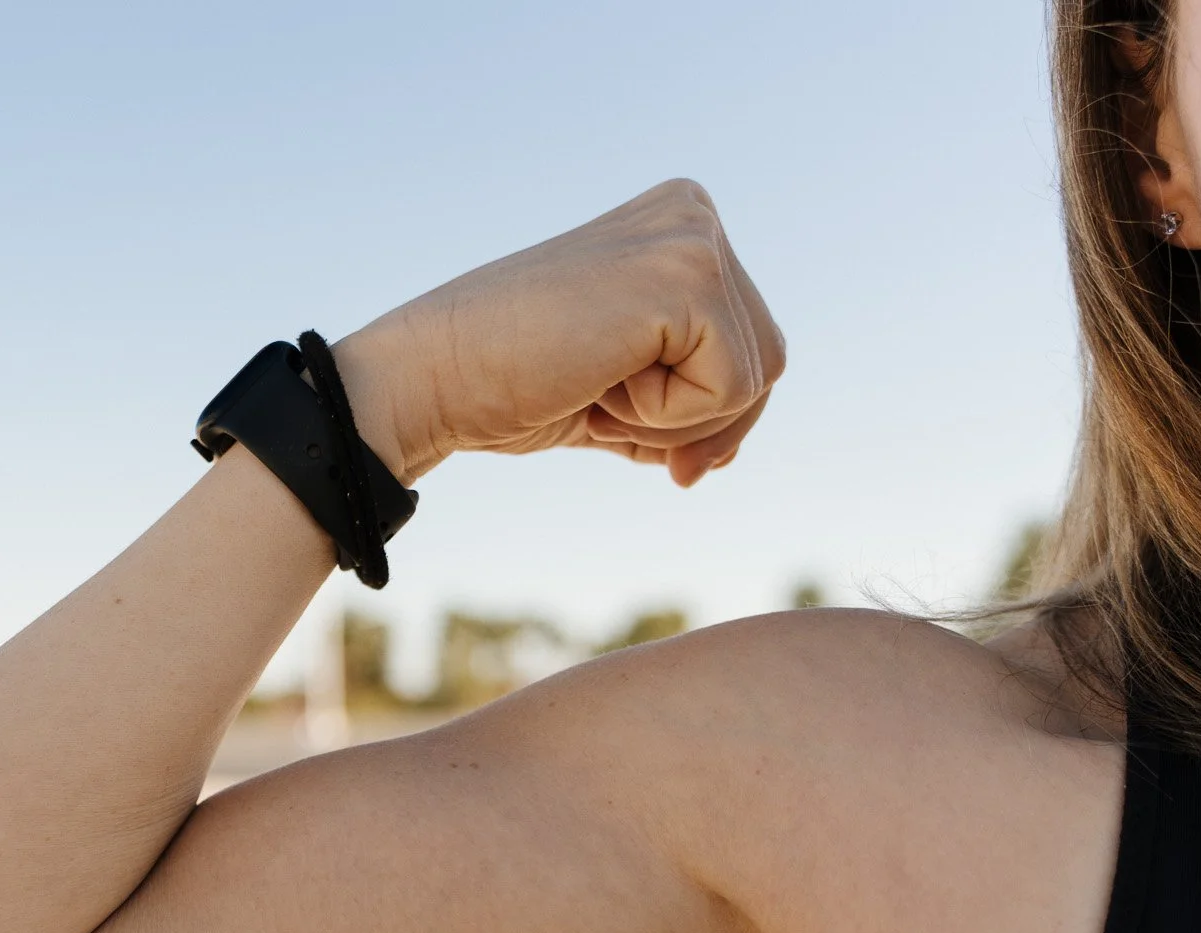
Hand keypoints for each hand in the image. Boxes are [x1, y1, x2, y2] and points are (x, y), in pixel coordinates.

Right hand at [339, 181, 784, 487]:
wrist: (431, 379)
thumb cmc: (508, 386)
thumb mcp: (617, 386)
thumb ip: (679, 395)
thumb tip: (732, 450)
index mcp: (677, 226)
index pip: (751, 346)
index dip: (704, 415)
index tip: (619, 417)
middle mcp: (692, 214)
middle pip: (769, 362)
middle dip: (698, 424)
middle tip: (602, 409)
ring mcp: (693, 237)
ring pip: (757, 380)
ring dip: (673, 422)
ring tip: (593, 385)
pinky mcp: (687, 275)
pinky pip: (731, 389)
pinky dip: (664, 418)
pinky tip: (597, 378)